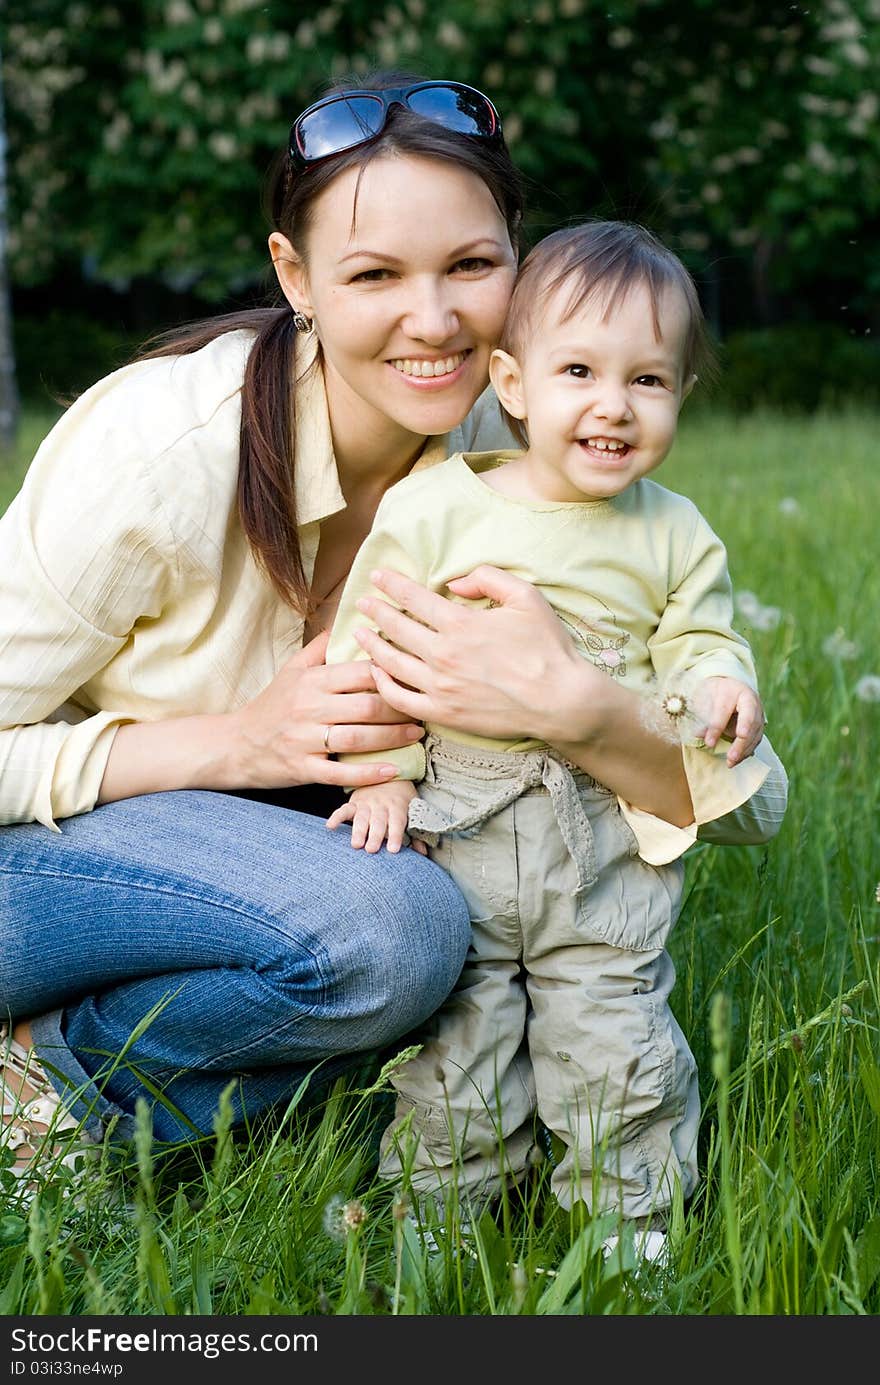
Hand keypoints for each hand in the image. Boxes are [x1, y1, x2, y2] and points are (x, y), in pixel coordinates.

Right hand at [229, 630, 423, 789]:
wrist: (236, 744)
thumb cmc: (272, 705)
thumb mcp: (291, 670)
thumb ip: (319, 648)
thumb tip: (345, 620)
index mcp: (311, 681)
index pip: (360, 672)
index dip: (391, 673)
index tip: (415, 676)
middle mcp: (309, 708)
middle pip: (366, 706)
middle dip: (400, 708)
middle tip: (424, 708)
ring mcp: (305, 740)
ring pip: (358, 739)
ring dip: (392, 738)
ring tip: (416, 734)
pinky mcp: (303, 768)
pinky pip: (341, 773)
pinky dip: (368, 773)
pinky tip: (392, 770)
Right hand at [326, 781, 422, 853]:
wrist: (390, 773)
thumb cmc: (403, 798)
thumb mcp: (413, 810)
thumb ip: (416, 833)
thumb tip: (422, 852)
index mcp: (398, 807)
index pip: (397, 822)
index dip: (396, 835)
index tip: (393, 850)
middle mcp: (382, 805)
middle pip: (378, 821)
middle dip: (375, 835)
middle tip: (371, 850)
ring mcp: (367, 803)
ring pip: (362, 817)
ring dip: (358, 830)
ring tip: (356, 844)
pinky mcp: (354, 802)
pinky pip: (344, 809)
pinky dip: (336, 816)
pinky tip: (330, 826)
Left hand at [351, 565, 588, 742]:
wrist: (560, 701)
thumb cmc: (547, 647)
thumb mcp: (526, 597)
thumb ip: (488, 578)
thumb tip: (454, 582)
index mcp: (460, 624)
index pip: (413, 598)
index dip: (391, 585)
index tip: (377, 577)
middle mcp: (443, 655)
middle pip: (395, 627)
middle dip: (375, 610)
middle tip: (361, 601)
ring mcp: (440, 687)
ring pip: (391, 662)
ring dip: (372, 644)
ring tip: (360, 633)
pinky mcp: (443, 713)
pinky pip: (400, 698)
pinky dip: (383, 684)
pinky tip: (377, 672)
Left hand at [693, 677, 765, 766]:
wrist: (727, 688)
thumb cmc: (713, 694)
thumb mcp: (704, 701)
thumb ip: (703, 718)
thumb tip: (699, 735)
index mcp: (735, 689)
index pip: (725, 708)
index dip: (717, 726)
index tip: (709, 743)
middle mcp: (751, 700)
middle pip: (749, 720)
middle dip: (740, 741)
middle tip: (730, 757)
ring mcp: (758, 712)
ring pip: (756, 732)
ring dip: (744, 749)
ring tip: (731, 762)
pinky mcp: (760, 724)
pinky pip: (756, 739)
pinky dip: (747, 751)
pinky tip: (736, 760)